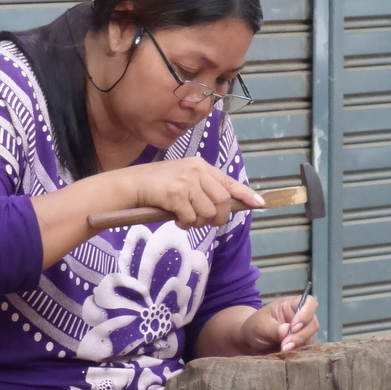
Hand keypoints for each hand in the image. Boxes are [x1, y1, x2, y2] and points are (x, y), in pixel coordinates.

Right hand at [126, 157, 263, 228]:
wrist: (131, 184)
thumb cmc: (157, 186)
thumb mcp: (183, 180)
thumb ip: (202, 189)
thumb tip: (222, 209)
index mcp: (200, 166)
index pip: (229, 181)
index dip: (245, 194)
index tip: (259, 203)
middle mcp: (196, 170)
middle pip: (222, 201)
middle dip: (218, 218)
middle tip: (206, 223)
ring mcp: (186, 181)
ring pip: (208, 212)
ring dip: (198, 222)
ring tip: (185, 218)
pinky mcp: (176, 194)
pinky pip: (191, 218)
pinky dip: (185, 223)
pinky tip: (176, 218)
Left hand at [239, 293, 318, 354]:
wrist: (251, 343)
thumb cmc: (255, 327)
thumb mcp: (260, 325)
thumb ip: (273, 328)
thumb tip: (287, 330)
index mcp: (291, 306)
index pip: (309, 303)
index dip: (306, 313)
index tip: (294, 326)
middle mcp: (301, 317)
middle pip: (313, 323)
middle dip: (300, 335)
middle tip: (285, 345)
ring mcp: (303, 332)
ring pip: (311, 338)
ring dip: (299, 345)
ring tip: (283, 350)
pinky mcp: (302, 345)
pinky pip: (307, 349)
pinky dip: (298, 352)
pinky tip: (287, 355)